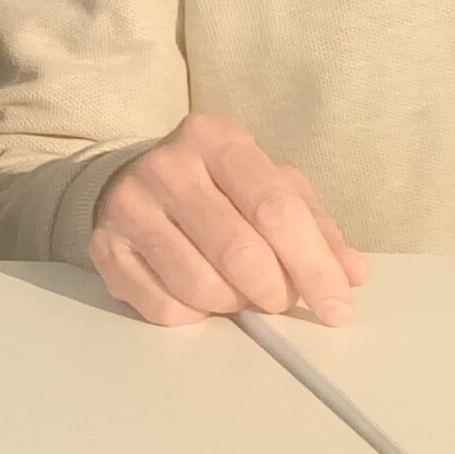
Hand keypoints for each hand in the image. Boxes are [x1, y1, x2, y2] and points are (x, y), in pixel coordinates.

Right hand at [87, 111, 363, 327]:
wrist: (132, 180)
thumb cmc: (216, 187)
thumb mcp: (270, 186)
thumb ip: (315, 227)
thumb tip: (351, 274)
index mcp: (216, 138)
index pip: (276, 209)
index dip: (314, 266)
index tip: (337, 308)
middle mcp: (167, 166)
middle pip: (240, 253)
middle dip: (274, 292)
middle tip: (280, 299)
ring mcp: (129, 207)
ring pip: (202, 287)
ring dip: (233, 305)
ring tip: (236, 289)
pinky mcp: (104, 248)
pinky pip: (165, 308)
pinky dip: (195, 315)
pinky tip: (197, 293)